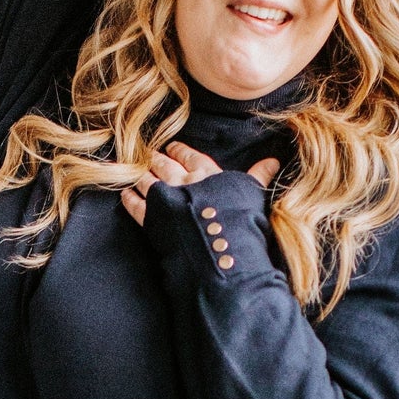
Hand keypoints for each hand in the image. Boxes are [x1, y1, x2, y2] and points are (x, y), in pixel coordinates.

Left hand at [120, 141, 280, 224]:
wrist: (221, 251)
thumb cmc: (241, 222)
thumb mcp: (253, 194)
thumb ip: (258, 175)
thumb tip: (273, 160)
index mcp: (207, 172)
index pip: (188, 156)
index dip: (179, 151)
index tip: (173, 148)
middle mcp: (183, 181)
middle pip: (164, 164)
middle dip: (156, 159)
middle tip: (150, 156)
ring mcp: (164, 199)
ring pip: (147, 179)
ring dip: (141, 175)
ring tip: (137, 171)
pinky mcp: (151, 218)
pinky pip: (135, 204)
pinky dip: (129, 197)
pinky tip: (125, 194)